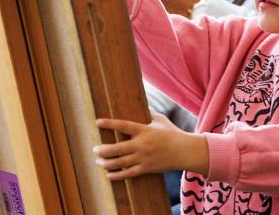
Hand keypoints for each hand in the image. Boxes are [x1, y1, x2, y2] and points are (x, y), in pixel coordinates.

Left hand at [93, 110, 208, 179]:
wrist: (184, 151)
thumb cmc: (172, 133)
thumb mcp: (160, 119)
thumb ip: (148, 112)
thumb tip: (140, 102)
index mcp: (144, 130)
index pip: (123, 125)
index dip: (110, 124)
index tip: (97, 122)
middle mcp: (142, 144)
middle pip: (117, 148)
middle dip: (103, 150)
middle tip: (94, 149)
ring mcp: (144, 158)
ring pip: (120, 162)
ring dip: (107, 162)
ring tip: (98, 161)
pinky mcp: (146, 168)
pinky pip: (129, 173)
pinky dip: (117, 175)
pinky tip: (109, 174)